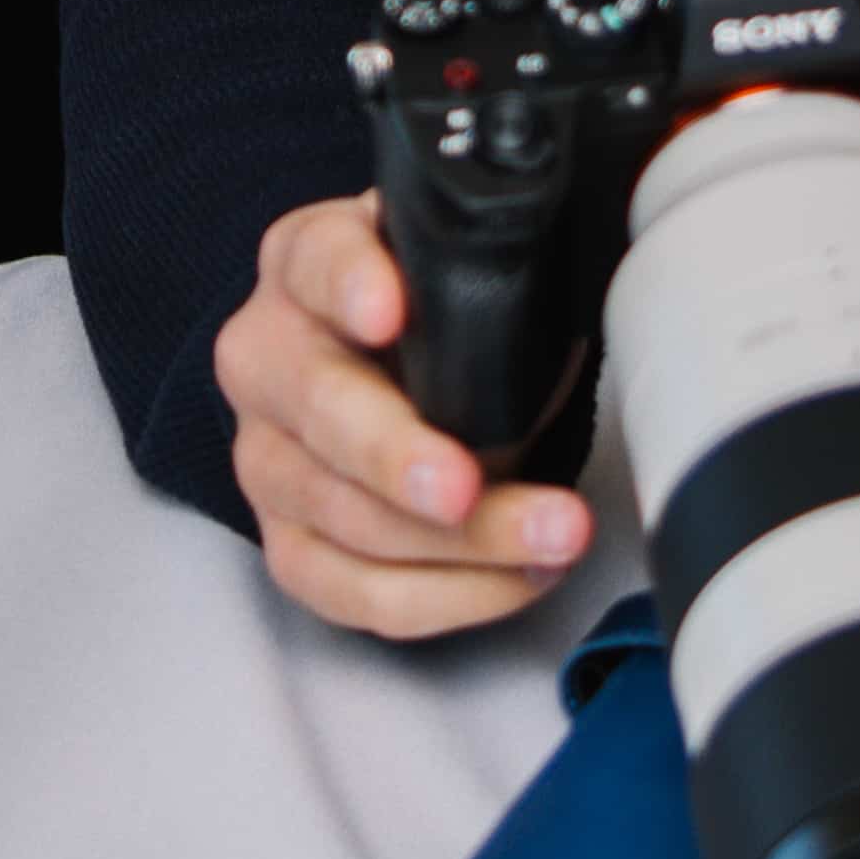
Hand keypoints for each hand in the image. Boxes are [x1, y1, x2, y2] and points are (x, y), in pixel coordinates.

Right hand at [214, 189, 595, 640]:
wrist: (389, 378)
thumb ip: (496, 277)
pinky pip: (353, 591)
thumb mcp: (465, 273)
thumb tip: (594, 311)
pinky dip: (445, 596)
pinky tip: (518, 577)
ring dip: (458, 543)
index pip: (317, 262)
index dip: (350, 285)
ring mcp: (265, 458)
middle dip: (397, 455)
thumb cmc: (438, 321)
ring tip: (554, 536)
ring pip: (344, 516)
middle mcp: (267, 358)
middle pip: (319, 409)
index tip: (389, 308)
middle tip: (466, 483)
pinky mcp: (288, 543)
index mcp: (304, 265)